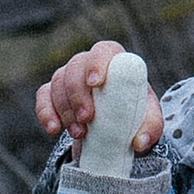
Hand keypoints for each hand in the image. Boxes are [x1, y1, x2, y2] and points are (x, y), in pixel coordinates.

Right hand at [36, 40, 162, 151]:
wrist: (114, 126)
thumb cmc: (134, 114)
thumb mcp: (149, 120)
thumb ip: (150, 128)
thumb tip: (139, 142)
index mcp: (115, 63)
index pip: (103, 51)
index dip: (96, 63)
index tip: (95, 83)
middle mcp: (89, 65)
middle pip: (75, 67)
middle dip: (78, 93)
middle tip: (87, 118)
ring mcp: (69, 77)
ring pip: (58, 82)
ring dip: (65, 109)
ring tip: (80, 133)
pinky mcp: (53, 93)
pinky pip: (43, 96)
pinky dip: (45, 112)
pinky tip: (53, 129)